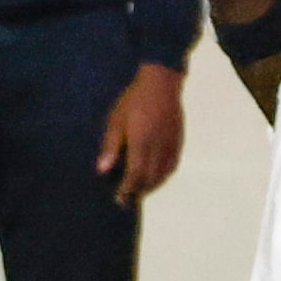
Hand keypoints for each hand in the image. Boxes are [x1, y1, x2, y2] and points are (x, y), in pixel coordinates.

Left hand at [97, 64, 185, 208]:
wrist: (162, 81)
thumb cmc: (134, 99)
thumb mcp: (116, 119)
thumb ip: (110, 146)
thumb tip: (102, 170)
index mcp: (141, 142)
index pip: (135, 176)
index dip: (127, 190)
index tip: (118, 199)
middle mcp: (158, 146)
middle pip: (150, 179)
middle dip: (137, 192)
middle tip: (126, 199)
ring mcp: (170, 144)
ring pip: (163, 175)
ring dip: (150, 186)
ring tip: (138, 191)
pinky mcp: (178, 140)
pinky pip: (172, 165)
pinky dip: (163, 176)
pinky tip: (155, 177)